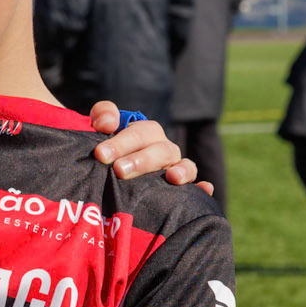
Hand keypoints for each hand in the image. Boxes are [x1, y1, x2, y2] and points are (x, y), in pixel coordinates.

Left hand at [87, 100, 213, 197]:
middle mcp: (163, 150)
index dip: (121, 142)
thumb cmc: (106, 150)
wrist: (111, 172)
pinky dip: (202, 188)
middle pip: (160, 150)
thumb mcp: (100, 128)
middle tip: (120, 170)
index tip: (100, 154)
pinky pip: (196, 188)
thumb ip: (103, 115)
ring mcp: (174, 169)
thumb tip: (108, 124)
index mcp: (146, 134)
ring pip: (183, 166)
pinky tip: (205, 190)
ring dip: (180, 170)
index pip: (139, 132)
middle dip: (141, 160)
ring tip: (172, 177)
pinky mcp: (180, 191)